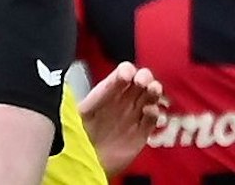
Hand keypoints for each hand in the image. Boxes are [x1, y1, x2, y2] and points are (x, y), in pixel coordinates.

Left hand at [79, 61, 165, 176]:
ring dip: (154, 90)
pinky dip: (155, 114)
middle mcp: (123, 101)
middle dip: (144, 76)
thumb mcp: (78, 113)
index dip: (126, 71)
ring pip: (149, 97)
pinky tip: (151, 112)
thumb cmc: (79, 137)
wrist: (86, 163)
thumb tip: (78, 80)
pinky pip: (152, 120)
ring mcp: (133, 116)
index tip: (127, 74)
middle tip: (143, 80)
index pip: (120, 75)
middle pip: (139, 81)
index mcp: (107, 93)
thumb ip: (82, 98)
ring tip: (153, 90)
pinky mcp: (142, 133)